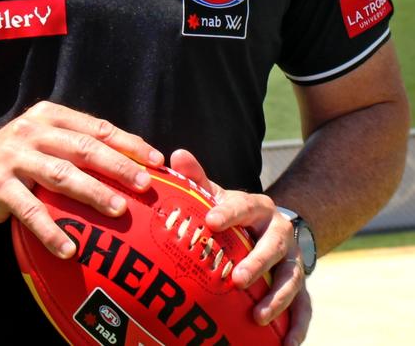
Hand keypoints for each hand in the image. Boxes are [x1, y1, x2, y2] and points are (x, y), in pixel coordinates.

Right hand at [0, 101, 163, 258]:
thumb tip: (131, 162)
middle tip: (146, 185)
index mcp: (49, 115)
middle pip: (84, 148)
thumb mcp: (42, 139)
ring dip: (93, 193)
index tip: (156, 159)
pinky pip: (30, 211)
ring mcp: (14, 157)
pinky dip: (51, 231)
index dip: (128, 142)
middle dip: (119, 166)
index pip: (96, 127)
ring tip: (119, 211)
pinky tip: (70, 250)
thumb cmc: (15, 158)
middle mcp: (32, 131)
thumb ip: (75, 143)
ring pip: (62, 176)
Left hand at [169, 149, 311, 345]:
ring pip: (292, 278)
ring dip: (277, 298)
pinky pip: (305, 308)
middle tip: (237, 279)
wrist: (273, 229)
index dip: (227, 213)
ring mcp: (293, 260)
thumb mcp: (219, 195)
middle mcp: (280, 232)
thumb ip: (198, 178)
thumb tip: (176, 154)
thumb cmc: (235, 216)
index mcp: (257, 208)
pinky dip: (297, 328)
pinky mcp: (302, 287)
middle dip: (257, 262)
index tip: (209, 222)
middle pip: (274, 245)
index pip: (243, 206)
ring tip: (258, 317)